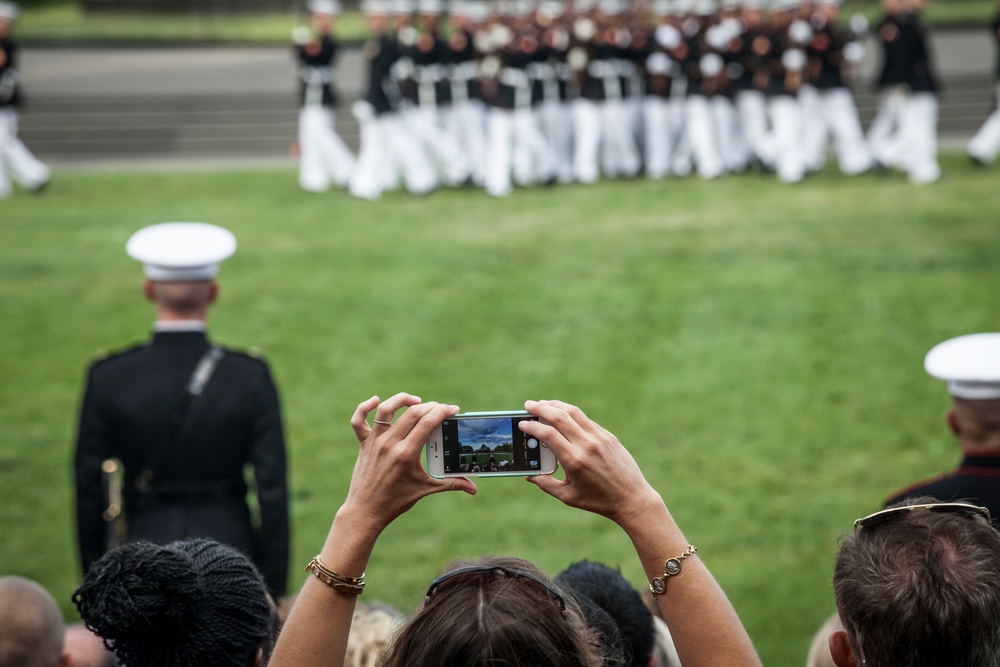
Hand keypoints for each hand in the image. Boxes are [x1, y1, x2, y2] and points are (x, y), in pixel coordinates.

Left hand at [342, 393, 475, 536]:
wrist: (366, 511)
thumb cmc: (396, 501)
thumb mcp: (425, 489)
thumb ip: (451, 484)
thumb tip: (473, 488)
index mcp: (406, 454)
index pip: (427, 422)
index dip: (443, 411)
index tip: (453, 410)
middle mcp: (389, 444)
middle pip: (412, 413)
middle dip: (430, 406)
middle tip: (441, 409)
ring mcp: (374, 442)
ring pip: (386, 410)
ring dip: (402, 400)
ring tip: (416, 401)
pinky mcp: (363, 444)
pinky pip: (358, 420)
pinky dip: (364, 407)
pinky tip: (376, 400)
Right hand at [520, 400, 660, 529]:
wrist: (632, 498)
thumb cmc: (598, 501)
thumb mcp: (568, 496)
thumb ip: (546, 484)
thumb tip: (529, 475)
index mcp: (574, 461)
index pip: (548, 434)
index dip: (532, 426)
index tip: (522, 424)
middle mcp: (586, 445)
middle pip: (559, 417)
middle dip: (541, 408)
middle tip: (528, 405)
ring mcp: (599, 438)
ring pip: (574, 412)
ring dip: (556, 405)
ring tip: (544, 404)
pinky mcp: (608, 436)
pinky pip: (586, 420)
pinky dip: (572, 414)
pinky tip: (563, 415)